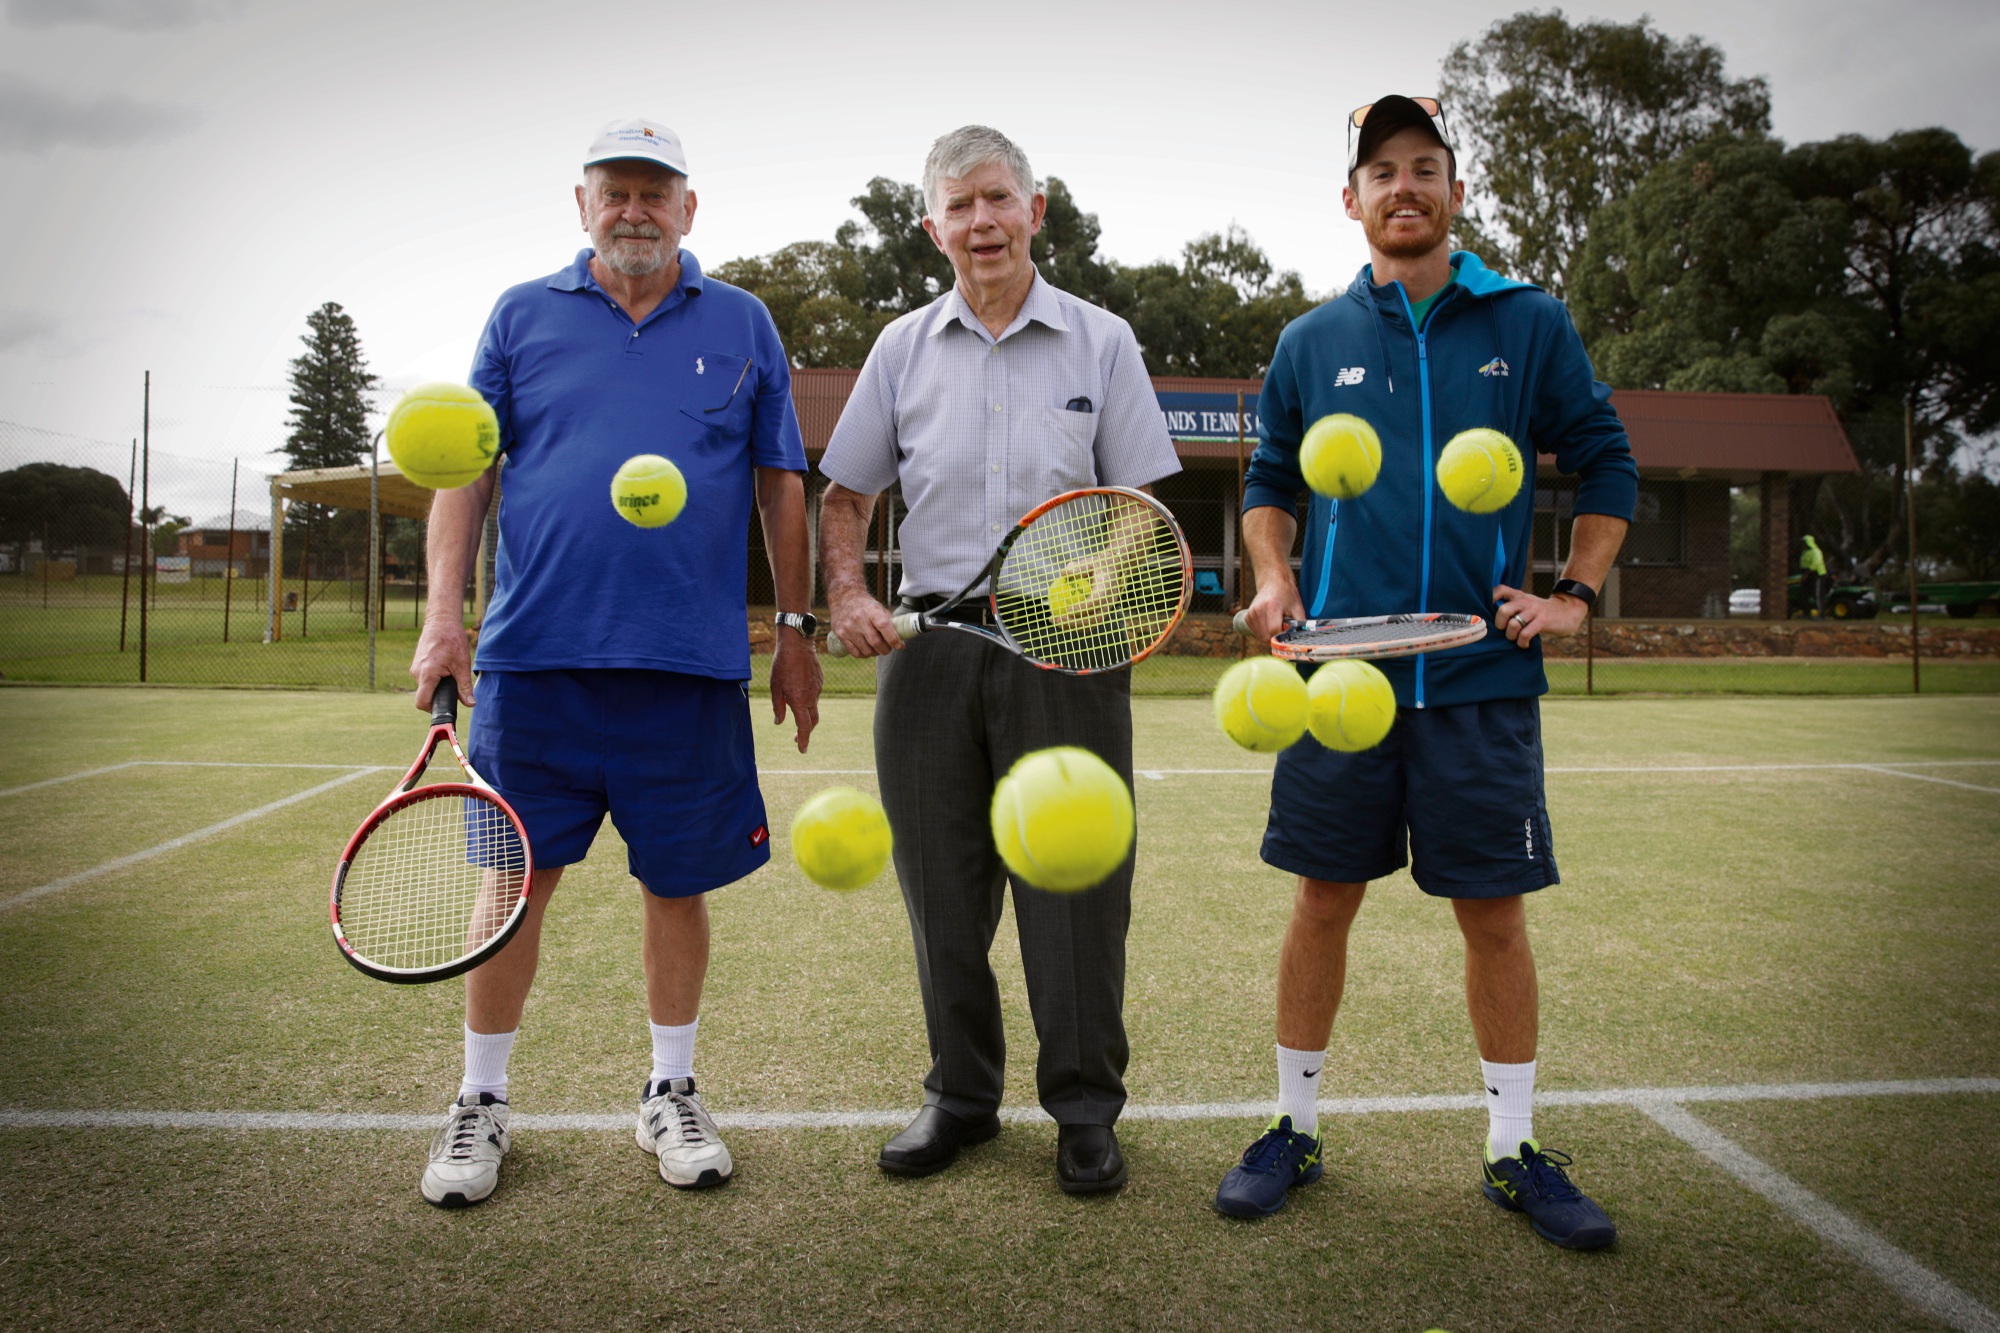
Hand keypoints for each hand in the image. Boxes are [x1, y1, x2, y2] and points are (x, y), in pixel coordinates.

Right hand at [410, 617, 474, 708]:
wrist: (441, 621)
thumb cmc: (452, 639)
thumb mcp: (462, 664)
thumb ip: (465, 686)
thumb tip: (471, 704)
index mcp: (427, 674)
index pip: (422, 702)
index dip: (433, 708)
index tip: (445, 707)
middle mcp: (417, 672)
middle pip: (424, 695)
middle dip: (438, 696)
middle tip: (453, 688)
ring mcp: (415, 668)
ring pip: (425, 686)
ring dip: (437, 686)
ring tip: (450, 674)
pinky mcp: (417, 664)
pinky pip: (424, 678)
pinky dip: (434, 678)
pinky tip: (444, 669)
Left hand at [769, 631, 821, 753]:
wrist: (797, 643)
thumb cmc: (782, 664)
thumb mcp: (775, 687)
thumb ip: (778, 707)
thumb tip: (779, 722)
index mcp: (799, 700)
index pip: (804, 726)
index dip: (803, 740)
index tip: (802, 750)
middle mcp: (812, 697)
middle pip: (812, 721)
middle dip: (805, 731)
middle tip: (795, 737)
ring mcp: (818, 688)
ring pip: (813, 706)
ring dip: (805, 712)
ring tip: (791, 704)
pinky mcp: (820, 681)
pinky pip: (814, 694)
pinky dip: (807, 698)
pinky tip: (798, 687)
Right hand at [827, 586, 901, 658]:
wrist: (843, 598)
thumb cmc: (865, 605)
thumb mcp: (878, 608)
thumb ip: (889, 623)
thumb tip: (900, 640)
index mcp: (871, 611)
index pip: (884, 626)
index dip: (893, 638)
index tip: (899, 645)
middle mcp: (859, 619)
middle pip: (876, 642)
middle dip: (886, 649)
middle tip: (888, 648)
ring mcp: (848, 628)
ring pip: (866, 651)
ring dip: (875, 653)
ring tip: (877, 648)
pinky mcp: (841, 635)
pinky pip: (856, 653)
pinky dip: (864, 655)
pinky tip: (867, 649)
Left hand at [1049, 554, 1118, 629]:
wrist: (1117, 569)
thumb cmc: (1102, 564)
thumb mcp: (1093, 561)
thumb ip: (1080, 566)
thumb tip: (1063, 573)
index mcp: (1107, 590)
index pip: (1096, 602)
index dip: (1083, 608)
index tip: (1068, 610)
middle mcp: (1108, 603)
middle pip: (1093, 619)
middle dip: (1074, 622)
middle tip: (1056, 619)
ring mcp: (1106, 610)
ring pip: (1090, 624)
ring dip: (1072, 626)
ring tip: (1055, 621)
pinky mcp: (1102, 613)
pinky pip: (1088, 623)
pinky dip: (1075, 624)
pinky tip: (1061, 621)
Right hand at [1241, 583, 1303, 640]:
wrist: (1273, 582)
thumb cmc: (1286, 594)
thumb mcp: (1298, 607)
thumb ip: (1300, 624)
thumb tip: (1301, 639)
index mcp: (1271, 607)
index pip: (1274, 631)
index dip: (1283, 635)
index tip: (1288, 632)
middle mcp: (1258, 611)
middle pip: (1266, 637)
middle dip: (1276, 636)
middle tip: (1283, 626)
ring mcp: (1251, 614)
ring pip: (1261, 637)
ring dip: (1270, 635)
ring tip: (1276, 622)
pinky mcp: (1248, 617)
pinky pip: (1256, 633)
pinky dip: (1264, 632)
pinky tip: (1269, 622)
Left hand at [1492, 583, 1588, 648]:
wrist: (1568, 611)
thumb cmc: (1542, 611)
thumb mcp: (1527, 604)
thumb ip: (1513, 607)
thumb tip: (1492, 620)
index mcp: (1519, 595)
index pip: (1500, 590)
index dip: (1490, 598)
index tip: (1488, 611)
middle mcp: (1525, 601)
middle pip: (1503, 611)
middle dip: (1500, 625)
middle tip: (1505, 631)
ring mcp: (1534, 610)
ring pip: (1513, 624)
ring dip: (1511, 636)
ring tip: (1516, 639)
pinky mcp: (1543, 621)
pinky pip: (1525, 634)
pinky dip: (1522, 643)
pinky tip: (1525, 644)